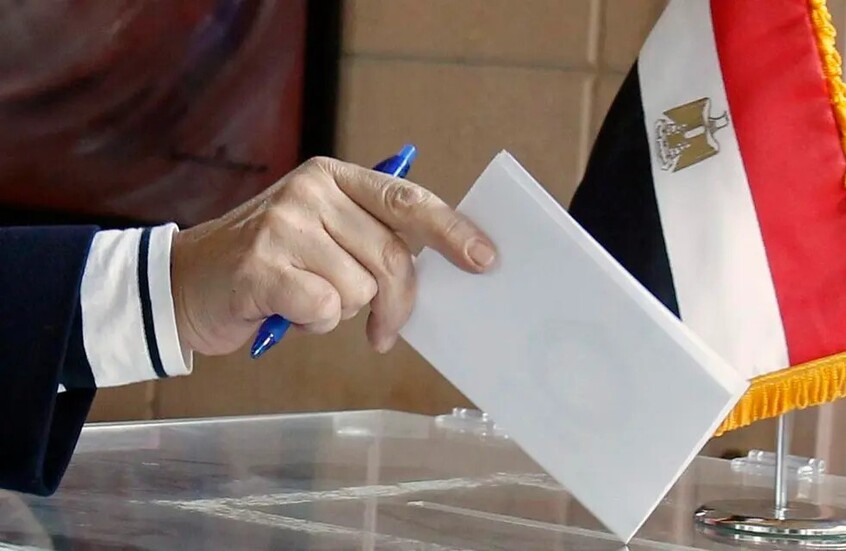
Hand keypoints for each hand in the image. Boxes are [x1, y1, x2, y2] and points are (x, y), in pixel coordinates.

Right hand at [170, 156, 495, 355]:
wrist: (184, 283)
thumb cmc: (268, 266)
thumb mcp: (321, 235)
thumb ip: (371, 239)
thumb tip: (437, 267)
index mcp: (333, 177)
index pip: (407, 201)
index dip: (451, 230)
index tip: (484, 259)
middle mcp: (311, 190)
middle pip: (391, 256)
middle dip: (396, 304)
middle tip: (383, 331)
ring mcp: (284, 223)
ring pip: (359, 289)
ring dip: (340, 311)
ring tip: (305, 299)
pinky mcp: (261, 263)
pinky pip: (324, 308)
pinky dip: (312, 322)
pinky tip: (286, 311)